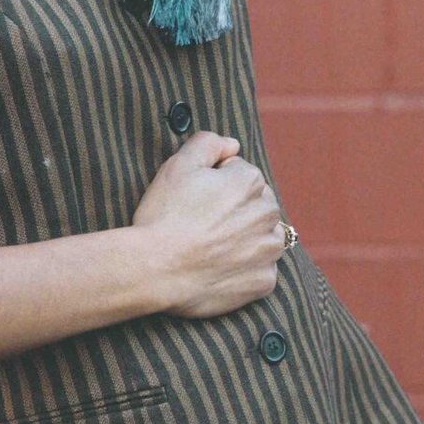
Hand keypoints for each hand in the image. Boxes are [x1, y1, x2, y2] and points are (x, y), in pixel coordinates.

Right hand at [131, 130, 289, 319]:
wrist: (156, 270)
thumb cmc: (165, 216)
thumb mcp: (178, 165)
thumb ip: (208, 143)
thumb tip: (232, 145)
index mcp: (250, 182)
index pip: (238, 174)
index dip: (213, 184)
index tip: (195, 200)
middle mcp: (268, 214)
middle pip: (254, 204)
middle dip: (235, 210)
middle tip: (201, 224)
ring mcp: (268, 250)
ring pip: (262, 237)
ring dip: (245, 239)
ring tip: (212, 247)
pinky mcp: (263, 280)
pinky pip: (260, 270)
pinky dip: (244, 269)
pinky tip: (219, 268)